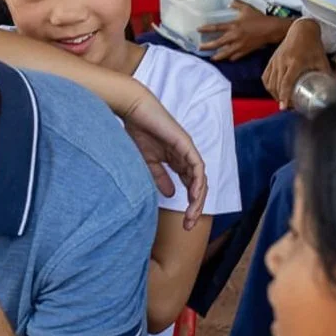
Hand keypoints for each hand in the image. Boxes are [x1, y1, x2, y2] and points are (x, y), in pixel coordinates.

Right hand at [118, 90, 207, 227]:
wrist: (134, 110)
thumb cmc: (139, 131)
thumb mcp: (148, 161)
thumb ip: (160, 177)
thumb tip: (171, 195)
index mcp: (178, 161)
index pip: (190, 186)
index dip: (190, 205)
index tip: (184, 223)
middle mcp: (186, 157)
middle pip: (198, 186)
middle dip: (196, 207)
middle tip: (189, 225)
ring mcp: (188, 150)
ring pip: (201, 179)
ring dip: (198, 199)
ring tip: (192, 215)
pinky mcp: (186, 144)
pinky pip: (197, 166)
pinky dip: (198, 182)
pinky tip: (194, 196)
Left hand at [200, 3, 288, 61]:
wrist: (271, 29)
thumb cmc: (258, 18)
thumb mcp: (247, 8)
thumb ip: (236, 4)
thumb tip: (229, 2)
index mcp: (234, 25)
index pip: (217, 27)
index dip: (206, 29)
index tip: (198, 30)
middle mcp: (234, 36)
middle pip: (218, 43)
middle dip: (207, 46)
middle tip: (199, 48)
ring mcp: (240, 45)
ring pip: (225, 53)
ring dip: (217, 56)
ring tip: (211, 58)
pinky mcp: (245, 51)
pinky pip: (235, 56)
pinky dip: (230, 58)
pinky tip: (227, 58)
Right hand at [263, 19, 328, 103]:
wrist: (302, 30)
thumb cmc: (313, 45)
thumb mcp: (322, 60)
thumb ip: (327, 75)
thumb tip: (333, 89)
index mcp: (295, 62)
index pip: (286, 82)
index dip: (285, 96)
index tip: (284, 106)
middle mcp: (283, 61)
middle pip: (277, 85)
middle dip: (281, 98)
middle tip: (288, 107)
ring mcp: (275, 60)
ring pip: (270, 82)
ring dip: (274, 94)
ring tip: (282, 101)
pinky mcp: (272, 60)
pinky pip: (265, 76)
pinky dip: (268, 86)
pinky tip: (274, 91)